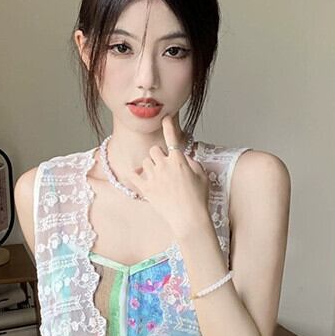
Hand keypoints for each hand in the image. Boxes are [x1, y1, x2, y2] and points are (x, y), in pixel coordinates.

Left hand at [127, 113, 209, 235]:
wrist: (189, 218)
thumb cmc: (198, 198)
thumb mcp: (202, 176)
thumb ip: (192, 162)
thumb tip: (184, 158)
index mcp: (179, 160)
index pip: (172, 138)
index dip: (168, 126)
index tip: (165, 117)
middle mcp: (164, 166)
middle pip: (154, 150)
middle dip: (158, 155)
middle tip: (163, 165)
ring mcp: (154, 177)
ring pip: (145, 162)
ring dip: (149, 166)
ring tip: (156, 176)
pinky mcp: (146, 189)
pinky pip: (133, 176)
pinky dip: (133, 174)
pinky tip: (133, 174)